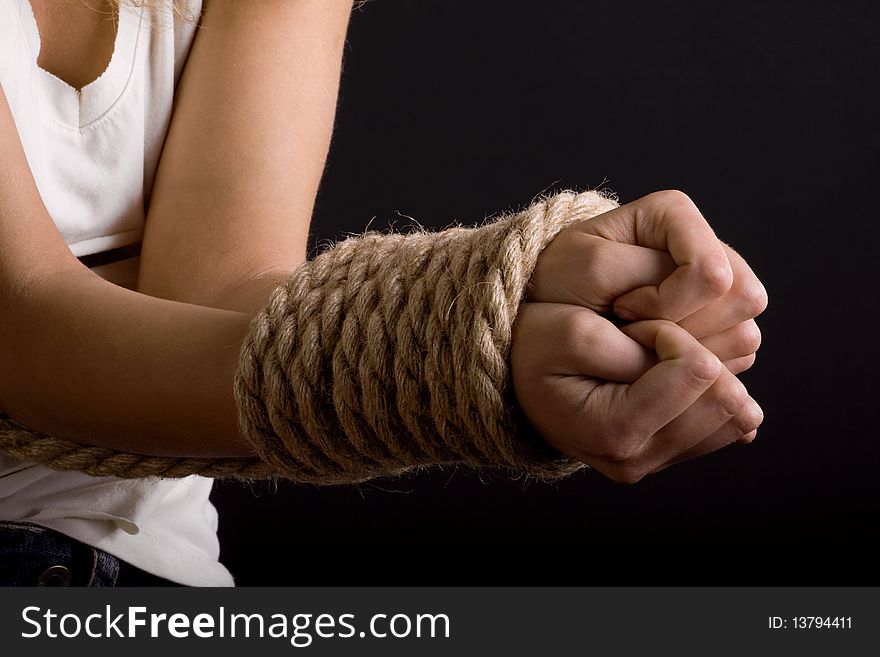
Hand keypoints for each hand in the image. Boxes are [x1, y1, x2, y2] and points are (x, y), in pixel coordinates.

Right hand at [511, 305, 762, 482]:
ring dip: (707, 375)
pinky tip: (675, 377)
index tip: (633, 325)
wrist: (517, 383)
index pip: (698, 369)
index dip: (673, 331)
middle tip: (646, 342)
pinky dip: (710, 394)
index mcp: (615, 432)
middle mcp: (639, 460)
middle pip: (728, 398)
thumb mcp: (574, 330)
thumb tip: (710, 369)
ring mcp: (655, 464)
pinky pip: (728, 426)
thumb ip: (640, 348)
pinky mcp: (668, 457)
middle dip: (696, 354)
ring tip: (656, 360)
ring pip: (737, 414)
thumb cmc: (537, 350)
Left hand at [529, 190, 767, 372]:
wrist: (550, 310)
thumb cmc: (563, 282)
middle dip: (687, 329)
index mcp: (675, 215)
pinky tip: (657, 357)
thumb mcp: (591, 268)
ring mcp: (721, 286)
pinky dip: (697, 364)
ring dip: (693, 350)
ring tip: (640, 341)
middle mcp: (708, 245)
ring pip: (744, 332)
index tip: (619, 307)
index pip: (711, 273)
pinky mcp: (722, 324)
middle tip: (630, 329)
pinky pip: (736, 355)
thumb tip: (716, 283)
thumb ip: (649, 271)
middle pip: (743, 299)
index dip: (667, 303)